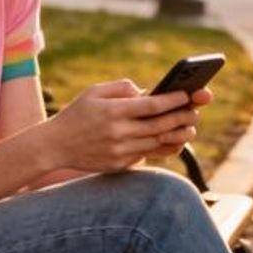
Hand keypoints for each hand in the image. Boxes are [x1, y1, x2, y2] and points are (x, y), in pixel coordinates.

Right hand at [43, 79, 207, 173]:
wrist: (55, 145)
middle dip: (182, 116)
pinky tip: (175, 140)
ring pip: (158, 142)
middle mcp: (119, 132)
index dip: (172, 100)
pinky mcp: (120, 164)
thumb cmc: (76, 114)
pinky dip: (164, 147)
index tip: (187, 94)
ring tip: (190, 126)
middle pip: (160, 125)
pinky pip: (148, 155)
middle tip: (196, 110)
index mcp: (113, 111)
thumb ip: (120, 87)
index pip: (151, 105)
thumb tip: (146, 92)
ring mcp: (120, 151)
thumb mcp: (93, 92)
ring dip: (178, 134)